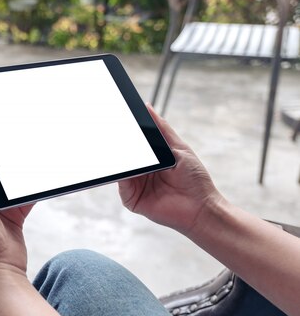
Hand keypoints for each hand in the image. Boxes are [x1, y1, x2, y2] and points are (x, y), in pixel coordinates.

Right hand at [118, 105, 223, 234]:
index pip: (134, 144)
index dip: (127, 132)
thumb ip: (162, 129)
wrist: (200, 208)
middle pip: (125, 155)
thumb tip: (147, 107)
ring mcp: (135, 185)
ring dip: (119, 159)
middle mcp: (141, 172)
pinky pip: (121, 184)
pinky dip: (120, 175)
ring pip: (120, 168)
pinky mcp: (132, 199)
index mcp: (151, 159)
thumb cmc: (195, 180)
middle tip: (113, 131)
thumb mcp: (179, 148)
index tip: (119, 117)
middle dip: (119, 144)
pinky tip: (125, 167)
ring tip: (119, 147)